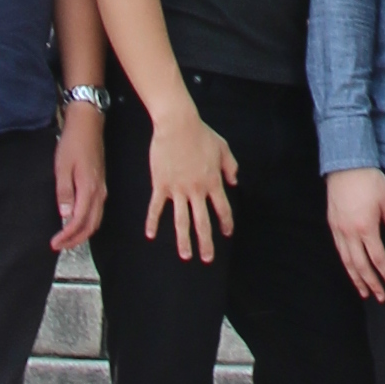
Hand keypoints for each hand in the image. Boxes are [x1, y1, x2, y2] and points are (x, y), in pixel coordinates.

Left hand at [54, 109, 105, 251]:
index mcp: (89, 189)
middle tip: (59, 246)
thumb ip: (64, 192)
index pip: (79, 221)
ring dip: (82, 233)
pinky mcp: (101, 184)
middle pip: (91, 225)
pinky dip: (88, 222)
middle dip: (75, 239)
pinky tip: (77, 222)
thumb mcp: (62, 167)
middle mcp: (99, 192)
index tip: (54, 243)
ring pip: (96, 220)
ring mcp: (102, 188)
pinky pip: (97, 211)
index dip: (67, 235)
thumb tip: (65, 215)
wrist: (88, 124)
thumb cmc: (73, 143)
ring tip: (66, 239)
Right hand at [144, 99, 238, 263]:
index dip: (226, 223)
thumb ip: (230, 166)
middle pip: (203, 222)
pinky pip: (156, 207)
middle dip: (206, 243)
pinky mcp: (161, 185)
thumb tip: (234, 182)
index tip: (227, 234)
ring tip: (185, 256)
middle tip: (207, 259)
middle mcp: (197, 190)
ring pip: (181, 220)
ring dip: (184, 240)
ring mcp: (178, 189)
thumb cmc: (201, 133)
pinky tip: (150, 235)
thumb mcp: (223, 147)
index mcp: (213, 182)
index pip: (222, 209)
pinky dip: (152, 221)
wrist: (177, 124)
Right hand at [326, 166, 384, 301]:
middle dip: (372, 284)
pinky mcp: (332, 225)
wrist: (346, 164)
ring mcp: (338, 230)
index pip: (378, 259)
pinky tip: (352, 271)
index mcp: (366, 227)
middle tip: (381, 297)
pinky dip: (346, 265)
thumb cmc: (370, 181)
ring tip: (364, 293)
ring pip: (347, 262)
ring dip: (357, 279)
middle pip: (361, 266)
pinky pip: (339, 251)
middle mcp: (350, 232)